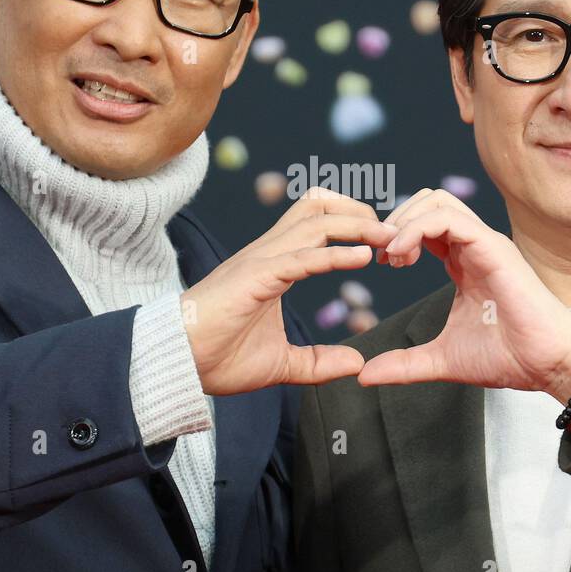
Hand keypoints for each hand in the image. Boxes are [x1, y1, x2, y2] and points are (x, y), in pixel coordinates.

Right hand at [181, 187, 397, 394]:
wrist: (176, 365)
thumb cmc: (219, 359)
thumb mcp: (282, 364)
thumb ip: (318, 361)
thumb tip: (355, 363)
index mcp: (275, 264)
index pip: (317, 221)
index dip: (353, 224)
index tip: (384, 245)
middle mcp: (269, 253)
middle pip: (319, 206)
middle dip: (360, 212)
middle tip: (394, 234)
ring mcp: (260, 261)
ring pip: (315, 222)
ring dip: (357, 227)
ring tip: (389, 239)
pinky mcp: (254, 278)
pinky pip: (300, 257)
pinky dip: (334, 254)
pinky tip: (362, 258)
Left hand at [359, 189, 570, 398]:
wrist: (547, 365)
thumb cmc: (508, 357)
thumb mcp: (441, 359)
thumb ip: (404, 364)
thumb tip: (365, 375)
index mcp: (463, 262)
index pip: (425, 225)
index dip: (396, 235)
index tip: (380, 262)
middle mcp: (474, 246)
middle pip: (428, 201)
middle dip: (395, 220)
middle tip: (381, 255)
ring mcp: (485, 243)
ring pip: (436, 201)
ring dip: (404, 221)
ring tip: (391, 255)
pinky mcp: (493, 247)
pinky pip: (448, 218)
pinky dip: (416, 229)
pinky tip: (401, 255)